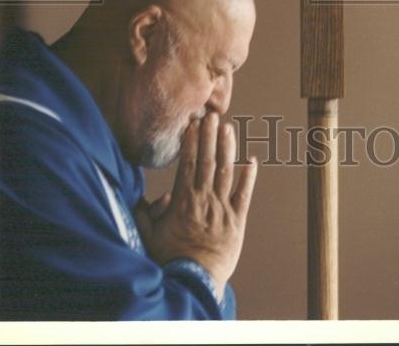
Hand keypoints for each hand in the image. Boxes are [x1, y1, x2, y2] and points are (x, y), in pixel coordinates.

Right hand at [134, 114, 257, 299]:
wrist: (193, 282)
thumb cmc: (169, 259)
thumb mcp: (149, 236)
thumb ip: (146, 213)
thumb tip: (150, 195)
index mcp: (183, 201)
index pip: (188, 164)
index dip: (192, 142)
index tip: (193, 124)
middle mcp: (204, 200)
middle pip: (207, 161)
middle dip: (210, 137)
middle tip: (212, 116)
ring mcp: (222, 209)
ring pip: (226, 172)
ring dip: (227, 149)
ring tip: (229, 128)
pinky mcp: (237, 221)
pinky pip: (244, 195)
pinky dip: (249, 177)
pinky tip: (253, 160)